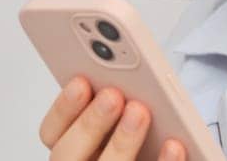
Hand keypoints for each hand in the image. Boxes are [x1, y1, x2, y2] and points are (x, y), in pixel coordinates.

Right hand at [39, 75, 186, 160]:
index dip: (64, 108)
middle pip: (70, 154)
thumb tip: (116, 74)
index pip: (51, 132)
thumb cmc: (137, 135)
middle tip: (112, 95)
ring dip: (122, 142)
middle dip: (90, 123)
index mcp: (71, 148)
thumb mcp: (118, 112)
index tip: (81, 81)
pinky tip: (174, 144)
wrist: (153, 152)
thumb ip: (107, 97)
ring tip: (140, 111)